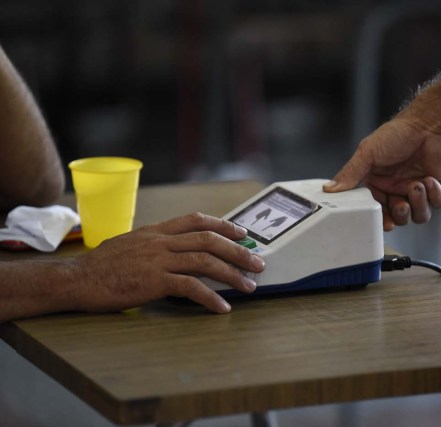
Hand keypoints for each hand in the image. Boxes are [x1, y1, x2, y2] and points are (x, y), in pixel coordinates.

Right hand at [69, 213, 265, 313]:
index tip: (242, 233)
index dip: (223, 224)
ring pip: (205, 262)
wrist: (76, 279)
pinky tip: (222, 308)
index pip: (196, 220)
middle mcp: (160, 241)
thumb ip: (155, 243)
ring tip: (250, 286)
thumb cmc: (101, 266)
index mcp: (156, 231)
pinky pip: (190, 287)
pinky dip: (210, 298)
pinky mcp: (153, 282)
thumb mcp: (130, 244)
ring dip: (232, 274)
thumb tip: (176, 248)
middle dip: (239, 251)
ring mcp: (158, 260)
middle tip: (258, 262)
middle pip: (209, 240)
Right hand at [324, 116, 440, 229]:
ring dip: (418, 204)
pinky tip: (429, 180)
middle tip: (400, 205)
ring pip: (419, 215)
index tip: (381, 221)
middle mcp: (397, 188)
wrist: (430, 124)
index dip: (379, 218)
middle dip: (399, 215)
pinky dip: (435, 195)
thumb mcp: (367, 153)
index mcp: (378, 182)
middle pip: (398, 218)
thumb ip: (349, 174)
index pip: (376, 210)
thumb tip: (328, 189)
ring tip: (417, 186)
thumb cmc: (398, 134)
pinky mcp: (439, 188)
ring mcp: (418, 189)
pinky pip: (438, 203)